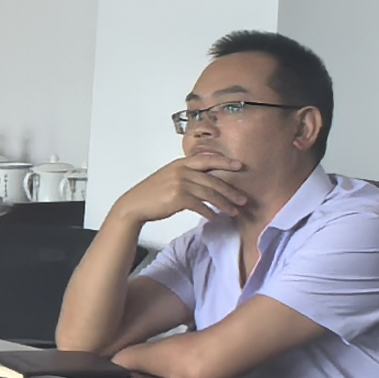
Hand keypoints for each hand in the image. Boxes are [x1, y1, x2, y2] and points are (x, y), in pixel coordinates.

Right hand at [111, 159, 248, 233]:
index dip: (224, 162)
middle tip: (244, 199)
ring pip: (210, 194)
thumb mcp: (168, 177)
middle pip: (213, 180)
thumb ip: (186, 175)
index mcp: (180, 164)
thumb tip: (206, 183)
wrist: (134, 205)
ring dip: (224, 204)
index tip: (239, 165)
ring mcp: (181, 184)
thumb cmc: (151, 193)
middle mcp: (182, 171)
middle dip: (231, 191)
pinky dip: (209, 212)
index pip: (207, 160)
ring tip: (234, 211)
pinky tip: (215, 217)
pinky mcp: (179, 198)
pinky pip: (200, 206)